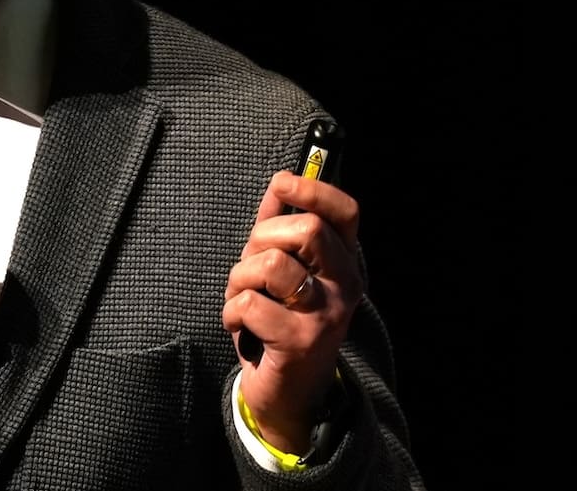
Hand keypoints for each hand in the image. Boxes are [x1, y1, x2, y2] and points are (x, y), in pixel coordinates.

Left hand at [222, 170, 360, 452]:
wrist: (290, 394)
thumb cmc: (280, 322)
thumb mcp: (282, 271)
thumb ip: (280, 227)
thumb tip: (280, 182)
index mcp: (344, 264)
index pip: (345, 213)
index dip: (313, 190)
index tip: (282, 184)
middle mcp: (345, 287)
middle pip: (306, 230)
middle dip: (261, 239)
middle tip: (251, 267)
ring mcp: (327, 315)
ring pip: (271, 264)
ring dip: (240, 279)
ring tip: (243, 299)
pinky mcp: (301, 342)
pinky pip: (249, 304)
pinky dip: (231, 312)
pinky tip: (241, 328)